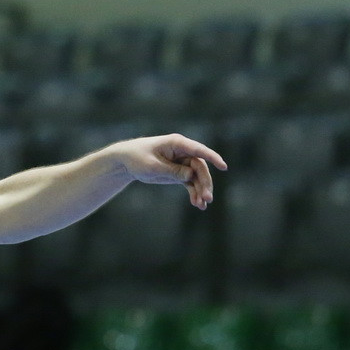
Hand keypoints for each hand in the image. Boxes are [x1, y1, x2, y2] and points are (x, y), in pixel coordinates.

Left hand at [108, 134, 227, 209]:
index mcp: (177, 144)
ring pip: (197, 177)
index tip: (224, 167)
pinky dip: (194, 193)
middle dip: (205, 183)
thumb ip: (172, 171)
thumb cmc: (138, 158)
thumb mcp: (153, 166)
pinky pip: (191, 183)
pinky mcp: (179, 173)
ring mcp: (182, 163)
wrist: (126, 161)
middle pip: (200, 168)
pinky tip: (197, 204)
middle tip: (207, 199)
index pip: (199, 150)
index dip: (213, 158)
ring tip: (202, 205)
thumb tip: (191, 175)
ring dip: (200, 191)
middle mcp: (183, 152)